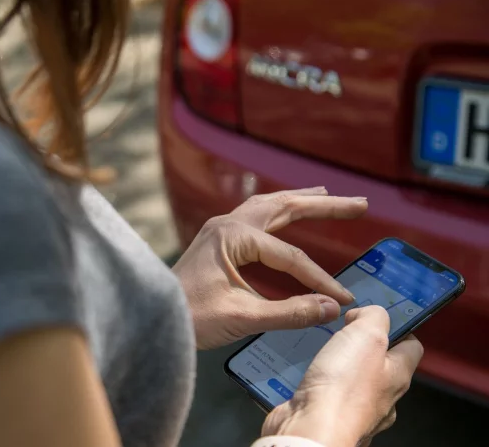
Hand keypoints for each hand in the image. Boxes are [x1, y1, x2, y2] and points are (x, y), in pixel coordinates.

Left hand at [172, 187, 366, 348]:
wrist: (153, 317)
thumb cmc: (191, 318)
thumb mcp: (243, 317)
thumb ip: (290, 313)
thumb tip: (332, 309)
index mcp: (233, 237)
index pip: (290, 256)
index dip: (319, 278)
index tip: (343, 299)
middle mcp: (227, 224)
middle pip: (285, 207)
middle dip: (324, 206)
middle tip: (361, 204)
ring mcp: (220, 229)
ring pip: (268, 205)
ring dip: (300, 200)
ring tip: (327, 195)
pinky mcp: (217, 239)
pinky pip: (255, 215)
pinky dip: (278, 210)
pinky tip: (286, 211)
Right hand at [261, 306, 423, 446]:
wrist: (311, 429)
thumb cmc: (343, 388)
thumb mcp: (366, 334)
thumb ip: (373, 316)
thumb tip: (366, 314)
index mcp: (398, 376)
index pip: (412, 346)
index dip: (398, 327)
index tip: (378, 315)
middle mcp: (382, 397)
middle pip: (380, 364)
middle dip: (361, 346)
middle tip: (342, 331)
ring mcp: (355, 411)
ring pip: (351, 381)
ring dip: (335, 365)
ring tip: (317, 350)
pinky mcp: (328, 417)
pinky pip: (325, 394)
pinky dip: (316, 383)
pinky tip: (304, 373)